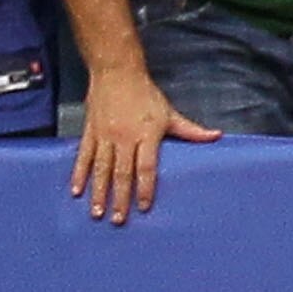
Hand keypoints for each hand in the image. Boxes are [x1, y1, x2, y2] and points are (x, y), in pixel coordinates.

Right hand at [71, 65, 219, 224]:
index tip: (144, 207)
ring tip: (97, 212)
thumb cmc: (145, 94)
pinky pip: (83, 157)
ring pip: (101, 169)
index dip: (145, 188)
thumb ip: (190, 130)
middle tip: (118, 220)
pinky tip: (76, 191)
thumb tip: (216, 136)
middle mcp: (124, 137)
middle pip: (122, 173)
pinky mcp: (89, 133)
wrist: (117, 72)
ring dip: (98, 192)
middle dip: (120, 198)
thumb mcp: (169, 112)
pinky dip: (79, 174)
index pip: (146, 166)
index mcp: (146, 134)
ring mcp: (104, 136)